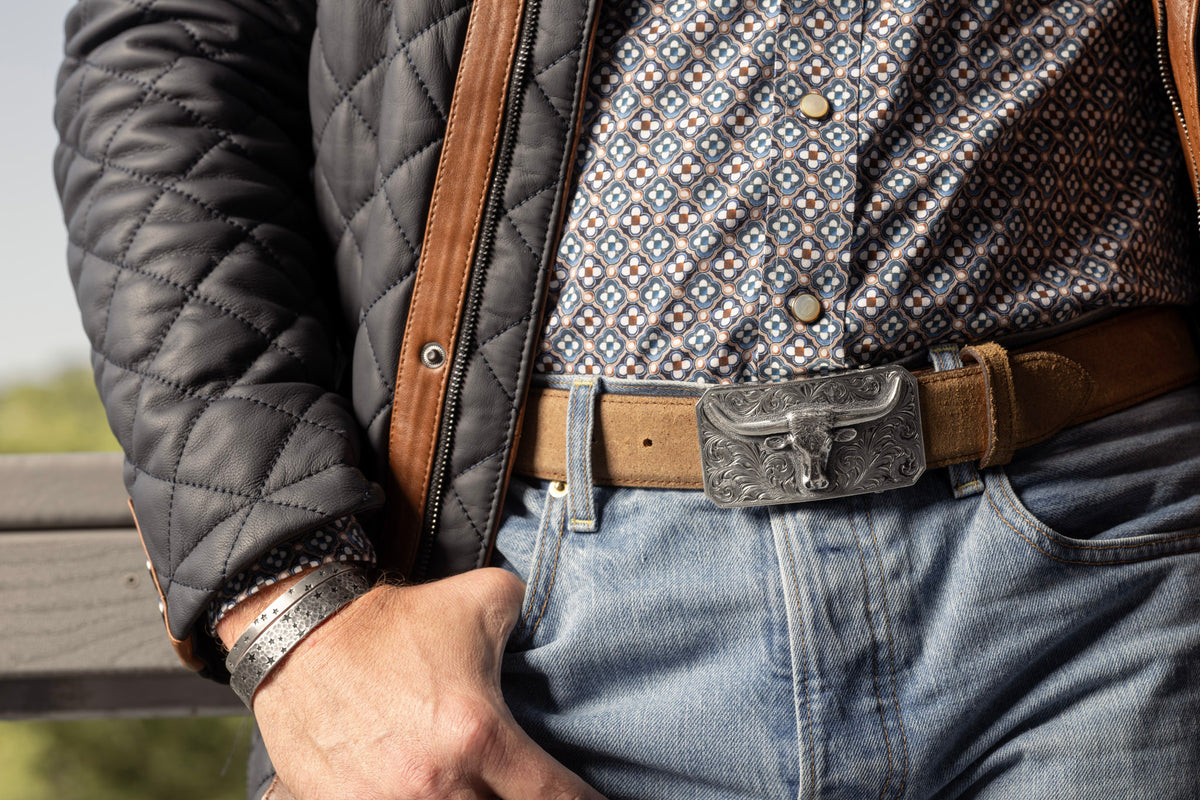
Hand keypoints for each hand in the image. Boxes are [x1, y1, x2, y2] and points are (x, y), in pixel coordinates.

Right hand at [220, 568, 604, 799]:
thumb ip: (528, 614)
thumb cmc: (395, 623)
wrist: (302, 637)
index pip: (554, 798)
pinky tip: (427, 792)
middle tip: (529, 790)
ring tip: (480, 788)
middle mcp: (439, 785)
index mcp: (480, 736)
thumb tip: (550, 624)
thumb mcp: (482, 598)